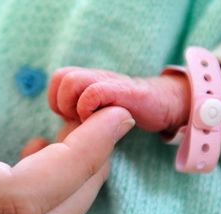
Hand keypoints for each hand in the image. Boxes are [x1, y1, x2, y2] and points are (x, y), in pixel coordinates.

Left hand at [48, 67, 189, 132]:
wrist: (164, 102)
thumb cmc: (127, 110)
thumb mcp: (98, 112)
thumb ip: (79, 114)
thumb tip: (62, 130)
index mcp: (87, 80)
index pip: (57, 79)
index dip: (57, 100)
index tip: (71, 118)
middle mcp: (95, 76)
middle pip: (60, 76)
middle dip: (62, 104)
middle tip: (78, 120)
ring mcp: (109, 81)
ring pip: (72, 80)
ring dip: (73, 106)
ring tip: (88, 120)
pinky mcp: (124, 91)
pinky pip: (94, 92)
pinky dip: (88, 108)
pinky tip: (101, 121)